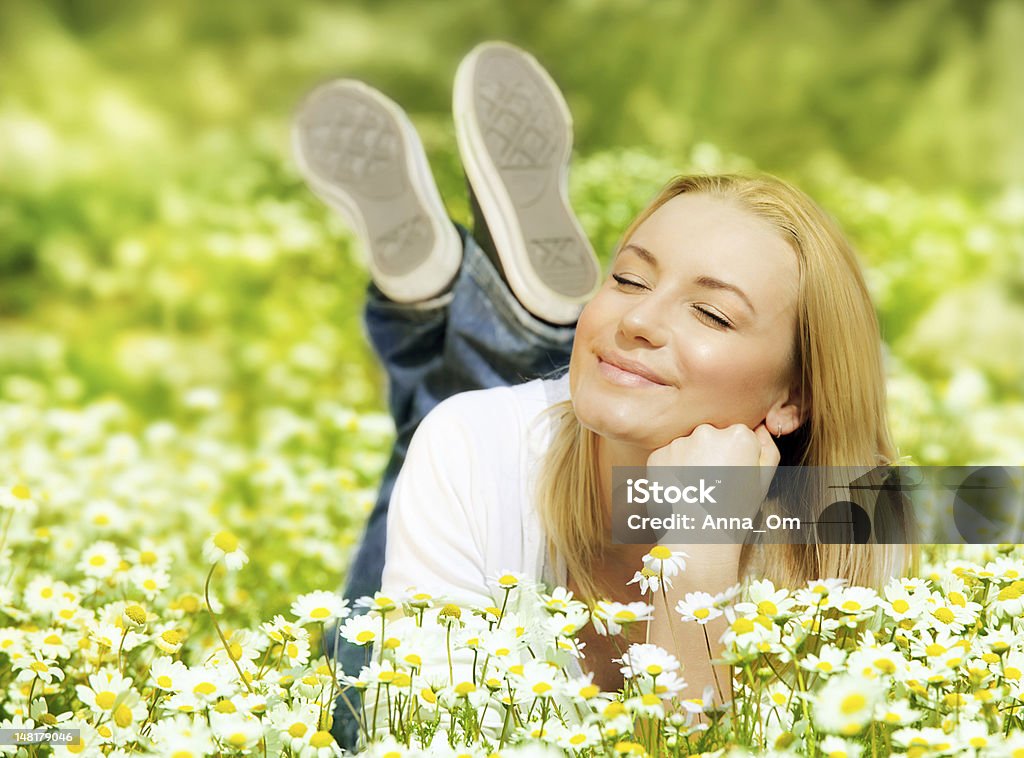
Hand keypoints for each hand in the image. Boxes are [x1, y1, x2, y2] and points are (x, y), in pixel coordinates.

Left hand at [647, 422, 780, 513]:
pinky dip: (672, 469)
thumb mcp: (764, 478)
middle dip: (711, 452)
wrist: (700, 535)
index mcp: (738, 434)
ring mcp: (679, 442)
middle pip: (710, 435)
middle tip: (713, 482)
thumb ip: (766, 445)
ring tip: (696, 488)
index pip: (736, 433)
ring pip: (687, 445)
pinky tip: (681, 489)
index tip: (733, 473)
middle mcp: (707, 431)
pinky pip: (668, 456)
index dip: (735, 454)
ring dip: (691, 459)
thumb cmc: (736, 510)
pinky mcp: (658, 455)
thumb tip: (759, 426)